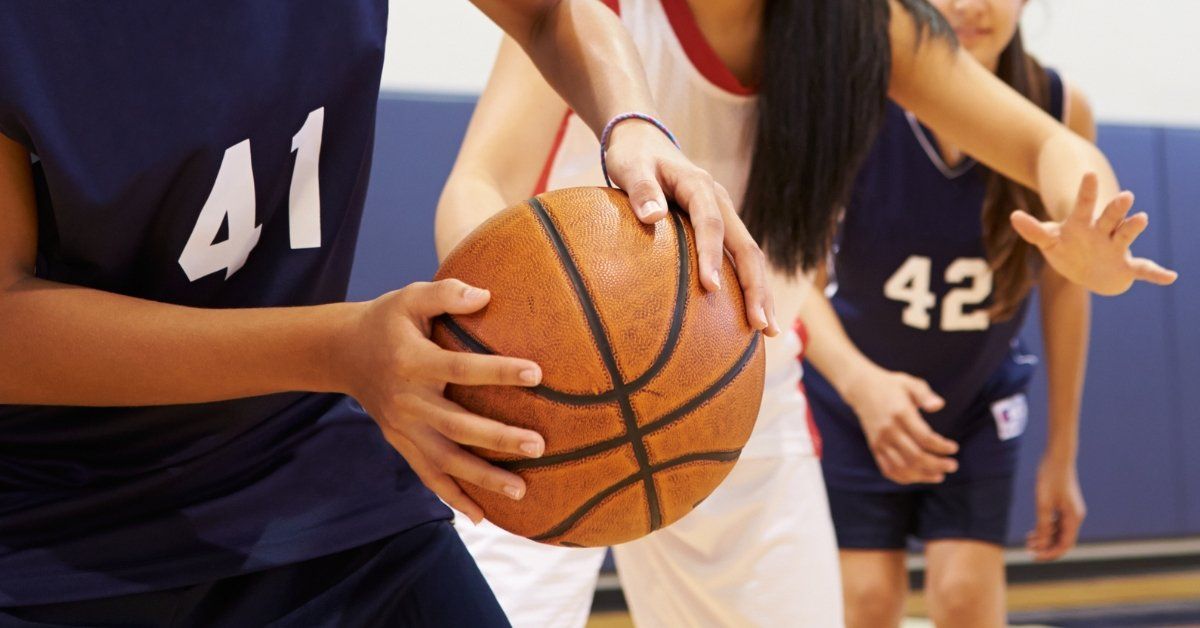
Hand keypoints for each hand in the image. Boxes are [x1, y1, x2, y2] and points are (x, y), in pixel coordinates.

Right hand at [337, 279, 546, 523]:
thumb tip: (486, 296)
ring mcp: (402, 427)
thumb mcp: (410, 296)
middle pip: (457, 425)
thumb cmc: (388, 320)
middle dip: (498, 439)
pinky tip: (482, 516)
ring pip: (445, 460)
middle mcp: (407, 400)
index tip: (536, 373)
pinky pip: (427, 475)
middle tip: (539, 446)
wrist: (342, 353)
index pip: (460, 368)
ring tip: (522, 491)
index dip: (497, 371)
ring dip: (482, 478)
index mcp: (413, 361)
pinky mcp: (400, 443)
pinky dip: (453, 496)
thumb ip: (447, 293)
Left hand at [603, 120, 779, 336]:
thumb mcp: (631, 166)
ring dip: (760, 293)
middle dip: (755, 287)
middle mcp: (720, 202)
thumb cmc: (634, 157)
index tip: (710, 287)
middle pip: (746, 247)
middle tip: (760, 325)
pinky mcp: (721, 229)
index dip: (711, 255)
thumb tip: (652, 217)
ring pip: (750, 257)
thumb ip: (640, 189)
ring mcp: (724, 216)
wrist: (646, 142)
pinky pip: (738, 260)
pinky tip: (749, 318)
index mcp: (700, 186)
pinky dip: (747, 287)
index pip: (709, 223)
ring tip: (769, 332)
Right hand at [843, 365, 958, 483]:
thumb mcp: (910, 383)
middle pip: (915, 456)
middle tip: (952, 465)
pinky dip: (905, 478)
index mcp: (900, 414)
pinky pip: (888, 470)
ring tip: (940, 475)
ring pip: (903, 467)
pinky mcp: (875, 448)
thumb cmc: (890, 386)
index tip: (954, 447)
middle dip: (937, 464)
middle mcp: (889, 430)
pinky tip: (919, 476)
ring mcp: (880, 441)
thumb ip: (925, 394)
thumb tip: (939, 405)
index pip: (924, 438)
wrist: (861, 389)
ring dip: (923, 475)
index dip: (941, 447)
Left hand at [1011, 173, 1177, 295]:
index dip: (1086, 191)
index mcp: (1083, 224)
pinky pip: (1143, 269)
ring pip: (1125, 235)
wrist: (1088, 270)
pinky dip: (1156, 274)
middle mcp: (1103, 231)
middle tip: (1125, 196)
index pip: (1084, 205)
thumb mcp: (1049, 240)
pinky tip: (1170, 277)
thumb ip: (1034, 230)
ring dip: (1133, 227)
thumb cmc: (1068, 249)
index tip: (1089, 173)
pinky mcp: (1126, 267)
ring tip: (1141, 218)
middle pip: (1110, 217)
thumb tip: (1014, 216)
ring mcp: (1116, 247)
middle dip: (1116, 208)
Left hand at [1026, 455, 1085, 560]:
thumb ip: (1043, 525)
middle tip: (1028, 550)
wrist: (1057, 457)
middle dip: (1047, 547)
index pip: (1065, 545)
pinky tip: (1033, 531)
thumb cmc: (1050, 478)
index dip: (1050, 553)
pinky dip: (1046, 529)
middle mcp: (1075, 516)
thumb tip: (1043, 545)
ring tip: (1028, 540)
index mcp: (1073, 518)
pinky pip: (1057, 524)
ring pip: (1059, 533)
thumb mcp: (1043, 503)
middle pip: (1063, 541)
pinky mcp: (1065, 505)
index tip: (1034, 556)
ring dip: (1045, 539)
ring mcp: (1071, 511)